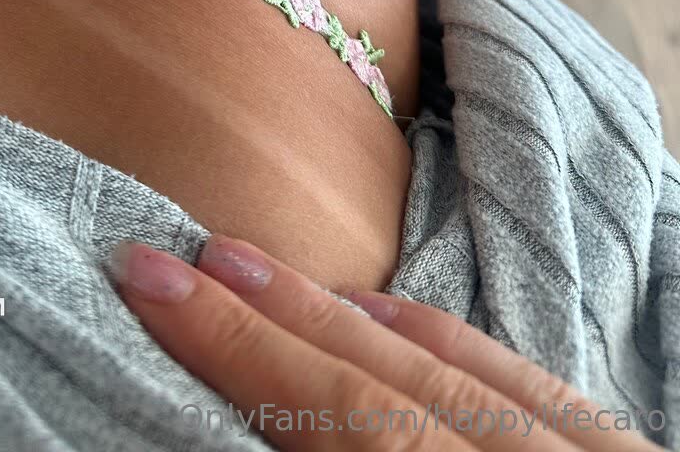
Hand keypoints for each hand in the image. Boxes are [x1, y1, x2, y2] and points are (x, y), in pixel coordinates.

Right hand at [107, 235, 655, 447]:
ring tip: (250, 266)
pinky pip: (529, 387)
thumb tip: (268, 448)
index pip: (355, 437)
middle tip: (176, 258)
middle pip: (386, 397)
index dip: (250, 362)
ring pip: (454, 379)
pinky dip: (443, 344)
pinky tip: (382, 311)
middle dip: (270, 325)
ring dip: (343, 320)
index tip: (161, 292)